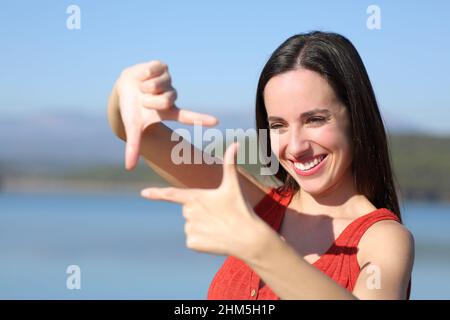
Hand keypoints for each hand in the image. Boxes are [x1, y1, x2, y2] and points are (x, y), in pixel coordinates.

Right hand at [116, 60, 218, 169]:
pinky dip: (144, 73)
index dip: (201, 119)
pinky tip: (142, 75)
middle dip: (151, 101)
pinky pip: (154, 69)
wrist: (123, 88)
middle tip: (143, 99)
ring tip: (141, 87)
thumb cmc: (132, 110)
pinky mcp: (162, 67)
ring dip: (146, 87)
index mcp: (169, 111)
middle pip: (166, 100)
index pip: (188, 116)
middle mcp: (172, 96)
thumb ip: (133, 147)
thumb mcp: (133, 128)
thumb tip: (129, 168)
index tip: (216, 122)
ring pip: (160, 85)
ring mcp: (168, 82)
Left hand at [140, 143, 265, 259]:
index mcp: (196, 197)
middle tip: (219, 215)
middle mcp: (188, 212)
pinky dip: (203, 240)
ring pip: (191, 226)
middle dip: (201, 212)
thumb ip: (230, 164)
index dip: (157, 193)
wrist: (248, 238)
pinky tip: (216, 239)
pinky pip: (193, 239)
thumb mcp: (233, 186)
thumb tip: (236, 143)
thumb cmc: (241, 209)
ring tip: (219, 227)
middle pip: (188, 211)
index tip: (143, 193)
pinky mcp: (193, 243)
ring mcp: (190, 228)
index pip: (171, 194)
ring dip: (203, 227)